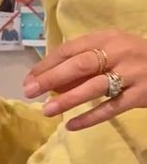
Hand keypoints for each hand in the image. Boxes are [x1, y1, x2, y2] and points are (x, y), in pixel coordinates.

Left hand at [22, 30, 146, 129]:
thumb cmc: (135, 56)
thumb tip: (52, 82)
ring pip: (94, 87)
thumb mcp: (112, 49)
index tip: (29, 78)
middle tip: (29, 91)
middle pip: (79, 65)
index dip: (47, 64)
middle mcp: (117, 53)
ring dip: (67, 99)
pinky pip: (111, 108)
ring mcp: (130, 74)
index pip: (69, 49)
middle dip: (51, 78)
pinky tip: (71, 125)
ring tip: (46, 110)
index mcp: (105, 38)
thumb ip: (85, 62)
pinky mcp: (140, 95)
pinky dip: (90, 117)